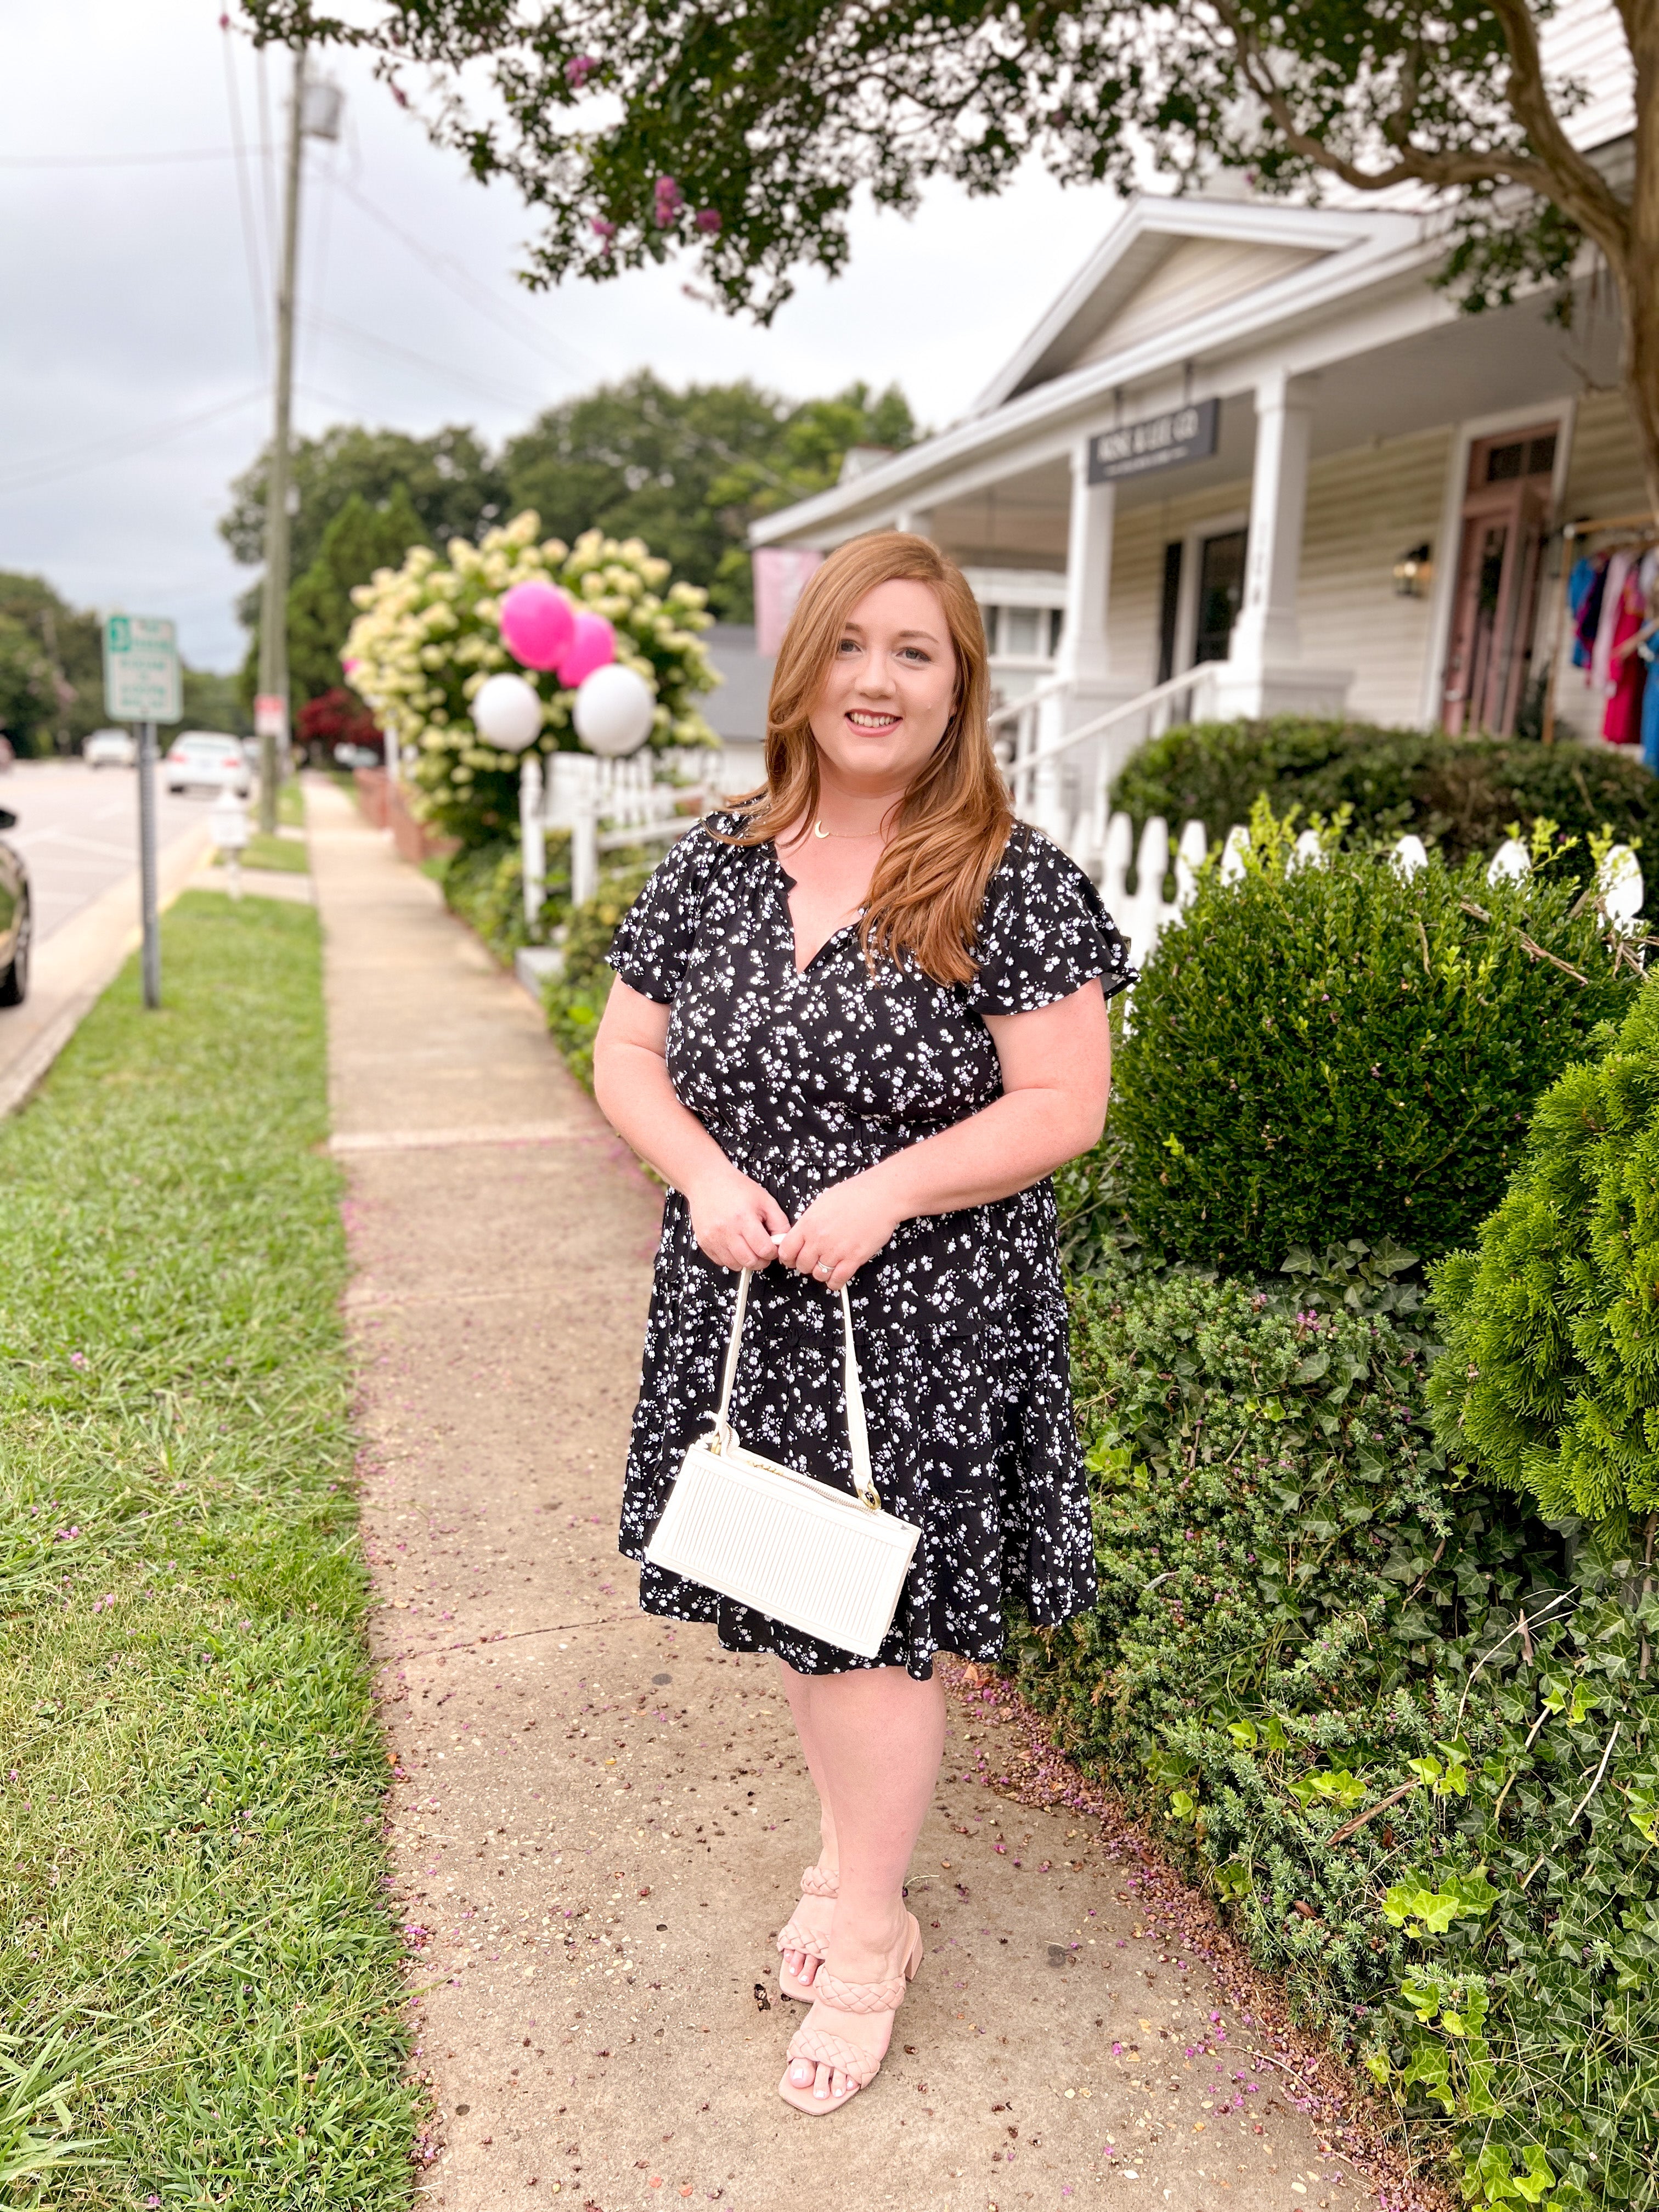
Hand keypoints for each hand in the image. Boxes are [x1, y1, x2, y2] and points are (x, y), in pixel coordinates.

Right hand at [686, 1161, 790, 1272]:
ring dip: (745, 1260)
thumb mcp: (765, 1200)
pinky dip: (730, 1258)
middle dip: (761, 1260)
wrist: (707, 1180)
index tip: (772, 1247)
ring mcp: (713, 1238)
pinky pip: (721, 1262)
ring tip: (747, 1246)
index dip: (772, 1252)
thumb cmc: (735, 1187)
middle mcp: (726, 1230)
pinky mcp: (704, 1242)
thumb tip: (783, 1242)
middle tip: (761, 1249)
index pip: (764, 1250)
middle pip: (750, 1262)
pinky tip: (734, 1244)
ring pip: (735, 1265)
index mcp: (744, 1218)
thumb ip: (779, 1222)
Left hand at [776, 1170, 899, 1292]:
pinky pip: (837, 1280)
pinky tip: (837, 1276)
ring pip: (818, 1275)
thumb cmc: (854, 1194)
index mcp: (808, 1224)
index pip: (786, 1250)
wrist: (880, 1196)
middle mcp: (819, 1240)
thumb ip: (809, 1222)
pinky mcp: (853, 1259)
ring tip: (828, 1266)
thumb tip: (801, 1235)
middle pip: (801, 1265)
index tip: (791, 1258)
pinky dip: (835, 1282)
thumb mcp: (821, 1203)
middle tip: (813, 1260)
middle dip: (806, 1265)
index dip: (788, 1257)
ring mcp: (836, 1251)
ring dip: (821, 1273)